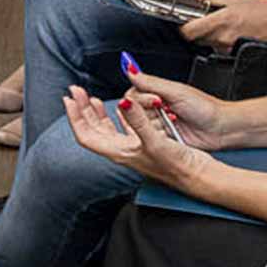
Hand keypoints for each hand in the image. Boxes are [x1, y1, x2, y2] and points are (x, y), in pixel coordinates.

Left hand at [61, 83, 213, 189]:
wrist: (196, 175)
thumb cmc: (176, 165)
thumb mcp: (155, 141)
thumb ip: (138, 121)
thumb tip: (124, 104)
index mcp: (119, 152)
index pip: (86, 134)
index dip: (75, 117)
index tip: (70, 98)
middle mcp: (122, 151)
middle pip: (92, 130)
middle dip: (82, 109)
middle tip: (76, 91)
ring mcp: (132, 148)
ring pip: (106, 129)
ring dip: (96, 113)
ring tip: (90, 98)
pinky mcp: (143, 144)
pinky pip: (122, 128)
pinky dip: (116, 116)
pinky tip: (118, 108)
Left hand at [180, 0, 266, 49]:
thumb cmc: (266, 10)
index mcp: (221, 20)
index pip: (189, 31)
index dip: (183, 27)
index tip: (184, 22)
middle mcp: (223, 37)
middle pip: (196, 39)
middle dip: (197, 29)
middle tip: (205, 19)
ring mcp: (229, 47)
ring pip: (208, 43)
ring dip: (210, 35)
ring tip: (223, 24)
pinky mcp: (235, 52)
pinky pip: (220, 48)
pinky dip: (221, 40)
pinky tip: (232, 31)